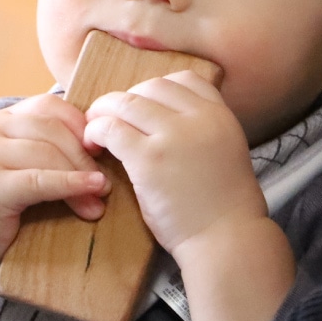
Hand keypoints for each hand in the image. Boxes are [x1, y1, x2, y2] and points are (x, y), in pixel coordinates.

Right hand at [0, 94, 110, 269]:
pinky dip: (70, 184)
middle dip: (85, 153)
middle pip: (51, 128)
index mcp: (1, 119)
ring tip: (101, 196)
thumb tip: (103, 144)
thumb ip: (47, 146)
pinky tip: (90, 192)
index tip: (102, 147)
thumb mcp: (20, 162)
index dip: (80, 123)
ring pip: (47, 152)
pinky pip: (38, 180)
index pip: (49, 105)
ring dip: (81, 174)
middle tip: (107, 180)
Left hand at [84, 70, 266, 258]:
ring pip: (126, 102)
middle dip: (127, 99)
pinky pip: (111, 128)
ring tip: (94, 129)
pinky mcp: (148, 159)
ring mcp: (173, 136)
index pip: (184, 80)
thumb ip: (203, 128)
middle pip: (151, 86)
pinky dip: (96, 131)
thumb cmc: (224, 206)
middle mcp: (199, 118)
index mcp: (220, 115)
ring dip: (104, 111)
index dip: (157, 89)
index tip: (143, 106)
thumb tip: (167, 114)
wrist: (227, 241)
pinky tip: (94, 144)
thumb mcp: (227, 150)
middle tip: (112, 117)